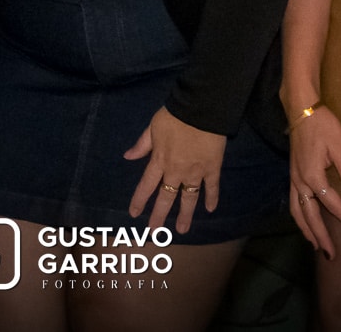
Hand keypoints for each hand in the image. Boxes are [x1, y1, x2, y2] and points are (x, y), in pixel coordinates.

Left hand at [124, 108, 224, 233]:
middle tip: (155, 231)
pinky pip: (212, 186)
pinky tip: (210, 209)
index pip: (146, 185)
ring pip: (189, 197)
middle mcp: (176, 170)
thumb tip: (127, 157)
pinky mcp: (212, 168)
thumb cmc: (174, 116)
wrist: (200, 109)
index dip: (140, 200)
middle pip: (166, 197)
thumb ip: (142, 145)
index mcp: (159, 160)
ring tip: (183, 229)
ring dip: (185, 214)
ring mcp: (195, 172)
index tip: (134, 214)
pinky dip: (212, 198)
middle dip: (160, 215)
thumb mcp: (152, 127)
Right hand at [286, 105, 340, 258]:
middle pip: (309, 216)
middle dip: (320, 237)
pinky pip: (294, 202)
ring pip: (297, 211)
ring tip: (315, 245)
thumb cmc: (323, 125)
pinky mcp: (292, 174)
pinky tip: (305, 220)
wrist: (301, 109)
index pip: (333, 206)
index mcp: (313, 176)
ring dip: (306, 230)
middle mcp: (300, 181)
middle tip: (331, 255)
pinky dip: (299, 217)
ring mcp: (293, 178)